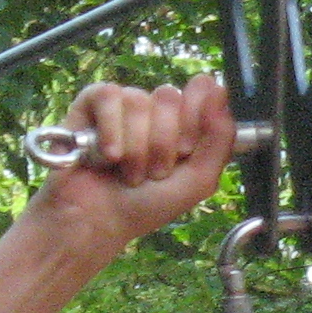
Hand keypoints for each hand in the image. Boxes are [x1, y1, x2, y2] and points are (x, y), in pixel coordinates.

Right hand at [29, 75, 230, 247]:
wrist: (99, 223)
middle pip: (169, 96)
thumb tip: (220, 90)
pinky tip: (107, 156)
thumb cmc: (146, 205)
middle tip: (154, 171)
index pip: (201, 91)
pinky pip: (109, 96)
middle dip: (163, 143)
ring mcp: (123, 105)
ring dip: (136, 148)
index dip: (194, 120)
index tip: (186, 150)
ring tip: (128, 172)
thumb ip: (221, 138)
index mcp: (184, 123)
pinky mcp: (91, 103)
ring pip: (139, 101)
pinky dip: (111, 131)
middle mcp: (154, 110)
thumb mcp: (199, 180)